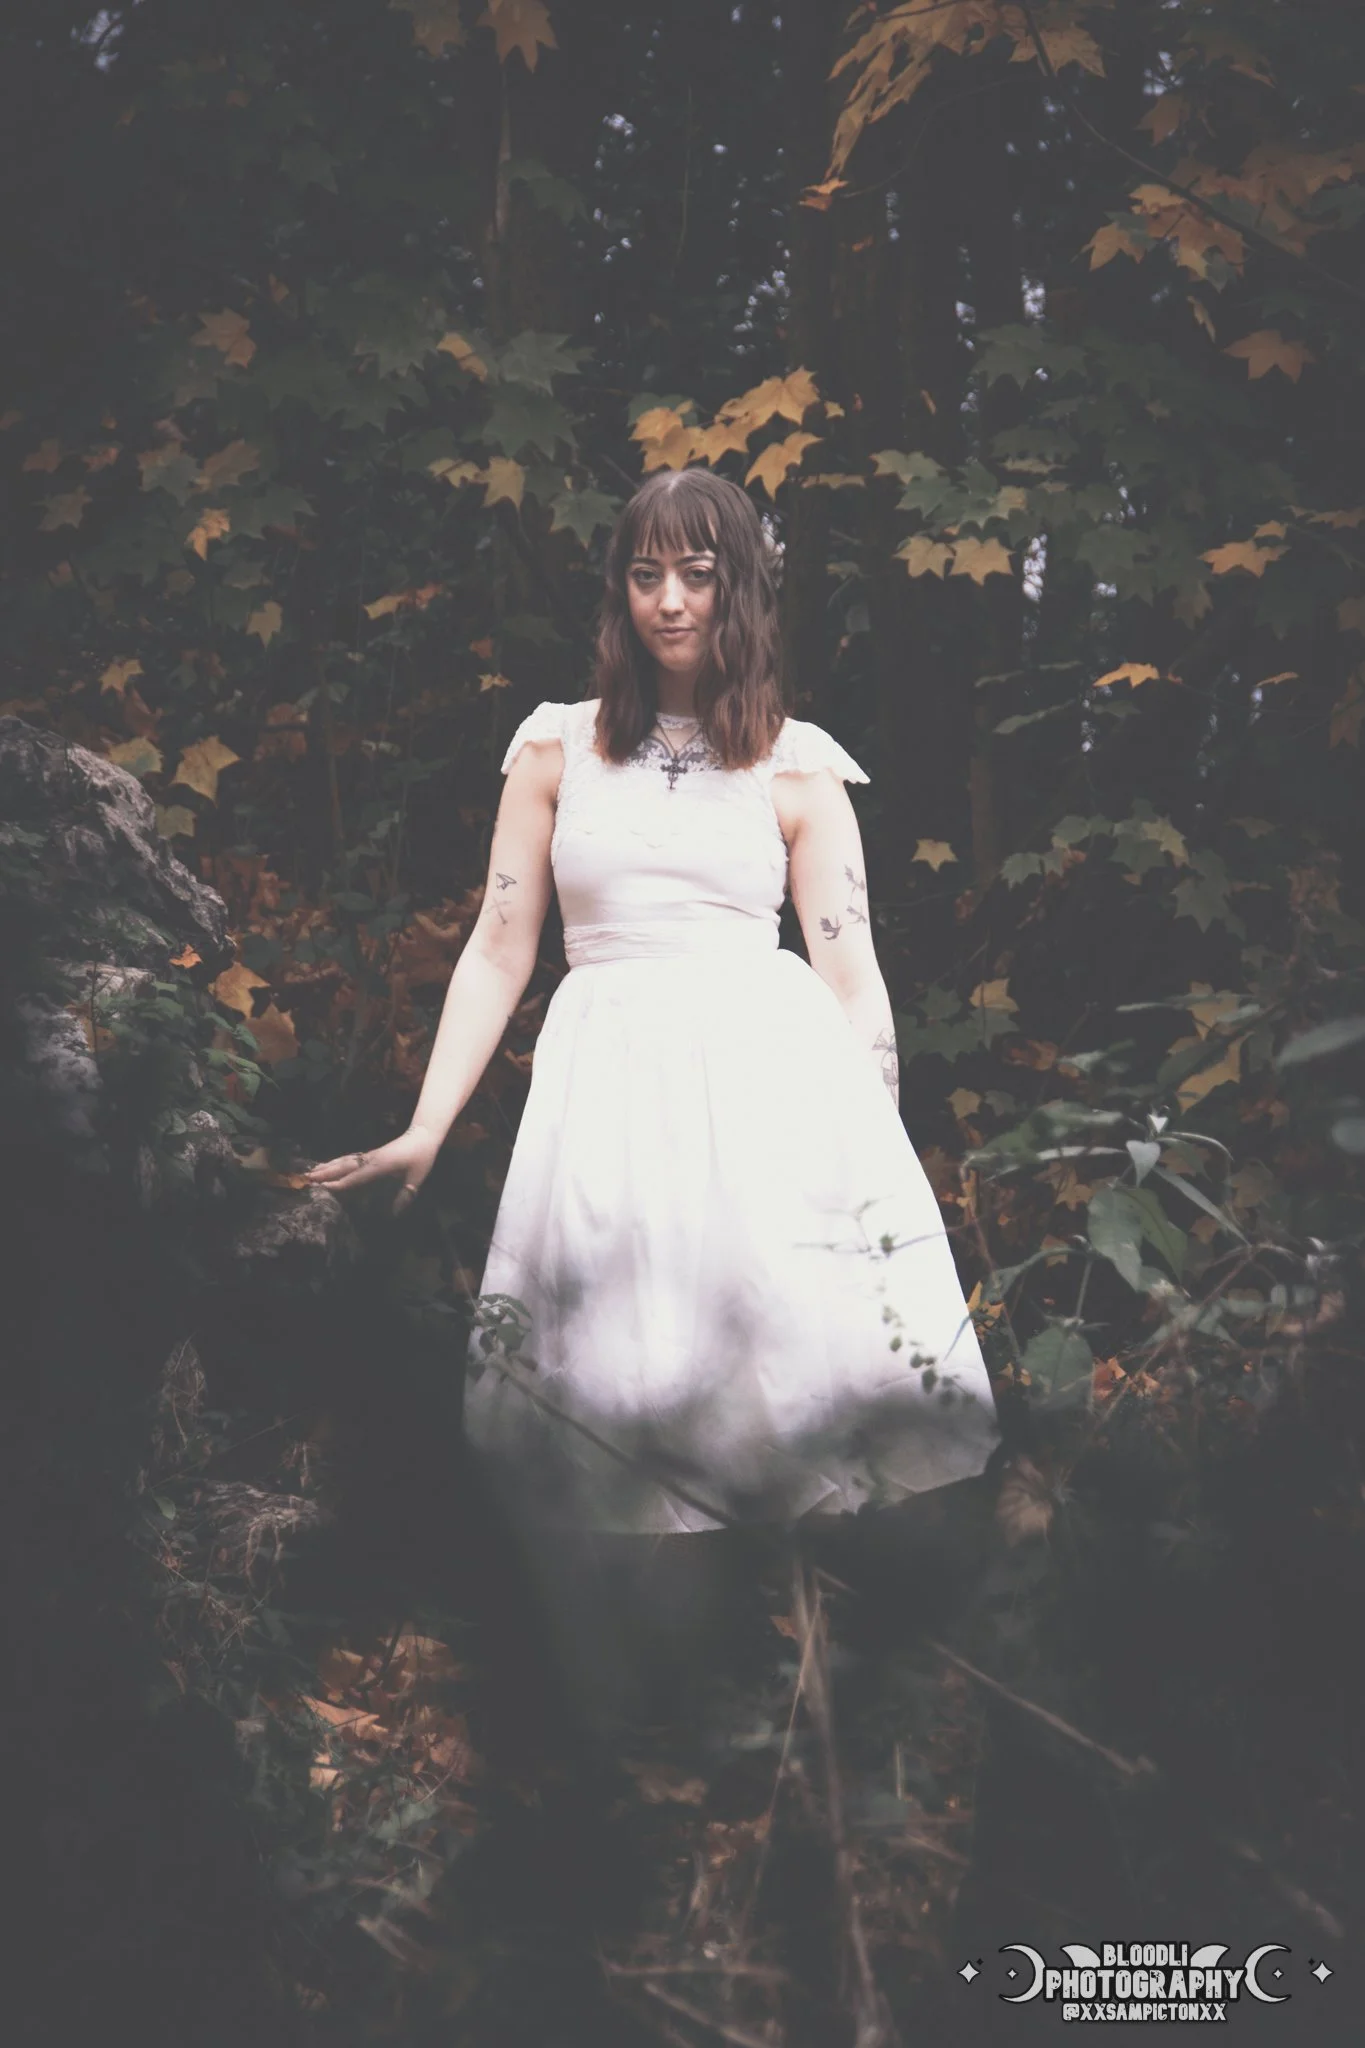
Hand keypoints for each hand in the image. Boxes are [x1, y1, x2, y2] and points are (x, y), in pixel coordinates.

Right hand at [303, 1127, 441, 1216]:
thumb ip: (405, 1195)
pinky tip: (329, 1165)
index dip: (341, 1183)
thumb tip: (394, 1214)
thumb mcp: (417, 1178)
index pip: (356, 1176)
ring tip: (311, 1172)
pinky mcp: (370, 1154)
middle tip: (307, 1179)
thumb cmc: (421, 1157)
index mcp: (380, 1165)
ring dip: (327, 1166)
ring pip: (344, 1161)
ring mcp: (369, 1155)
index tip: (324, 1187)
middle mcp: (370, 1159)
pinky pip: (349, 1158)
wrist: (423, 1136)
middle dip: (326, 1173)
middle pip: (344, 1166)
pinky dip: (336, 1162)